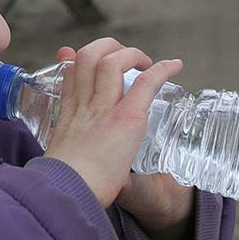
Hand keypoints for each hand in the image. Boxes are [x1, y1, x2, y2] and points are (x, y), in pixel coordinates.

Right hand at [56, 46, 194, 239]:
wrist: (67, 192)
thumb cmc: (66, 187)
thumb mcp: (63, 166)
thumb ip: (80, 166)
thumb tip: (100, 177)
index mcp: (68, 116)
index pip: (70, 73)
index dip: (74, 58)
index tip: (77, 55)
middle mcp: (83, 105)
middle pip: (89, 56)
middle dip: (106, 47)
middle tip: (120, 56)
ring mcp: (104, 108)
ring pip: (113, 62)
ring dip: (131, 54)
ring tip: (145, 62)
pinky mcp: (127, 118)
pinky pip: (146, 83)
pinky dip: (163, 70)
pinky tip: (175, 66)